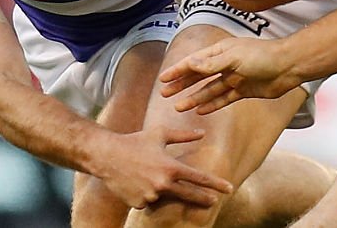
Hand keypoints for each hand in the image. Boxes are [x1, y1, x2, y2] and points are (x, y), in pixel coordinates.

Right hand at [99, 127, 233, 208]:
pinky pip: (149, 200)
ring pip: (164, 196)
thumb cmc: (136, 141)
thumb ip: (183, 135)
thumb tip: (202, 133)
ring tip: (144, 173)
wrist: (107, 156)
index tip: (229, 188)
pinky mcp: (139, 204)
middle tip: (214, 202)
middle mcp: (163, 184)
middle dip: (203, 199)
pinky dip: (146, 192)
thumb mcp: (161, 134)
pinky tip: (135, 181)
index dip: (216, 184)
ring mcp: (151, 196)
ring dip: (161, 188)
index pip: (199, 178)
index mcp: (171, 167)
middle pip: (189, 195)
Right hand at [159, 37, 300, 114]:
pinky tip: (200, 111)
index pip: (194, 62)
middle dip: (182, 85)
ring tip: (179, 107)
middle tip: (165, 94)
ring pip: (209, 90)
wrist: (288, 66)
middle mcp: (225, 64)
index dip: (178, 70)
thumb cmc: (262, 56)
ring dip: (194, 98)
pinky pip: (224, 99)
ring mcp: (234, 77)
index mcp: (221, 51)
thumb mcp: (234, 58)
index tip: (163, 79)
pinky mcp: (244, 90)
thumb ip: (212, 63)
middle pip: (199, 76)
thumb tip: (190, 64)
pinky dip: (212, 104)